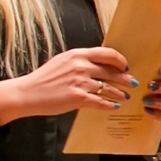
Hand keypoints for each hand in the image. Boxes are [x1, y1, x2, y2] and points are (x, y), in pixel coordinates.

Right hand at [0, 46, 132, 124]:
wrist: (27, 93)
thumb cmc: (44, 78)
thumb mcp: (62, 62)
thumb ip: (80, 61)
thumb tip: (100, 64)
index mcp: (77, 54)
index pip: (107, 54)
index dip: (120, 61)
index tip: (126, 67)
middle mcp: (81, 66)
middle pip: (112, 72)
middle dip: (125, 79)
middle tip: (133, 84)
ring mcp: (80, 82)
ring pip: (110, 88)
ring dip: (120, 93)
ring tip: (125, 97)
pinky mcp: (79, 98)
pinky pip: (101, 102)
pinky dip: (110, 105)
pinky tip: (114, 107)